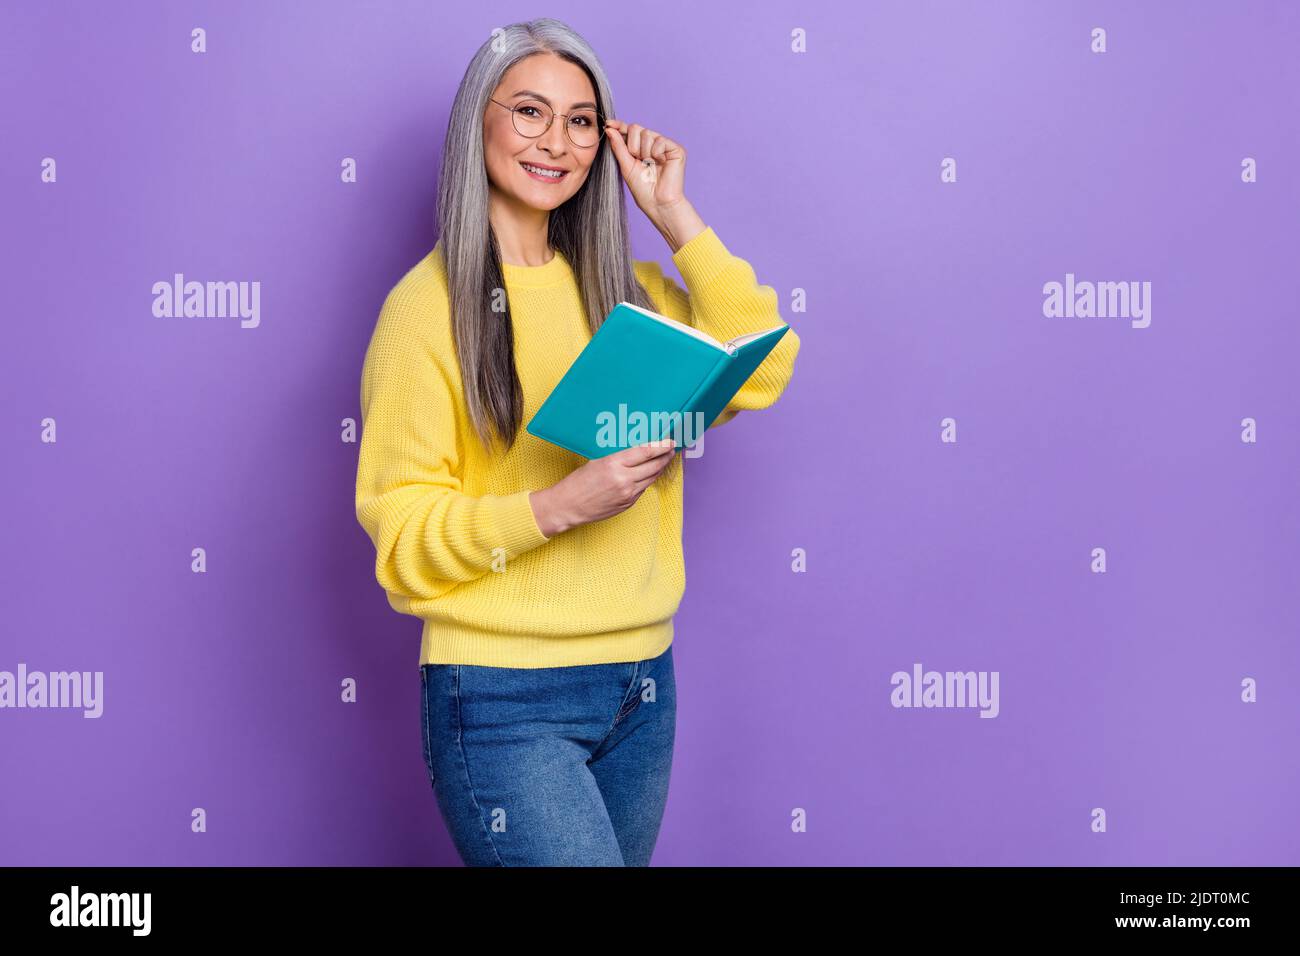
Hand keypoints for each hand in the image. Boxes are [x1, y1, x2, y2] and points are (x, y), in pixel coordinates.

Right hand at [529, 439, 677, 535]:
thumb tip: (638, 452)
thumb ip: (619, 458)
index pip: (646, 452)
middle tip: (671, 449)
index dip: (661, 446)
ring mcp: (628, 494)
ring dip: (660, 468)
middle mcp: (624, 479)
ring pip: (651, 478)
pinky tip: (649, 473)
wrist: (568, 506)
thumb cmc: (578, 482)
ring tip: (664, 459)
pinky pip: (643, 489)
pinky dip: (648, 479)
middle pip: (654, 466)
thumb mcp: (597, 462)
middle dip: (666, 456)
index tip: (671, 441)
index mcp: (614, 464)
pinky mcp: (628, 504)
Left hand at [603, 118, 704, 251]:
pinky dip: (656, 153)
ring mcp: (664, 145)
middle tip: (638, 160)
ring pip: (646, 133)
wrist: (658, 202)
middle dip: (632, 145)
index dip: (619, 126)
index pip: (628, 131)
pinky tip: (660, 163)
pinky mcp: (675, 148)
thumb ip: (618, 147)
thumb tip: (609, 128)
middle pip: (636, 128)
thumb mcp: (625, 166)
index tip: (608, 124)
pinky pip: (659, 140)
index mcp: (639, 148)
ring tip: (649, 165)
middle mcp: (652, 144)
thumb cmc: (643, 189)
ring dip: (644, 151)